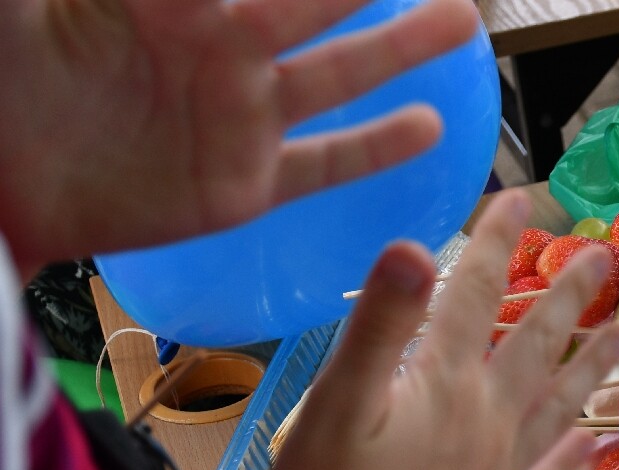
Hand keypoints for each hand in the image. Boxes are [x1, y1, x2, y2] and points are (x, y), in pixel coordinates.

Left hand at [0, 0, 478, 267]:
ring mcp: (240, 119)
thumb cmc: (1, 84)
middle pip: (317, 3)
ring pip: (341, 73)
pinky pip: (325, 163)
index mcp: (172, 1)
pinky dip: (376, 147)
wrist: (1, 189)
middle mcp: (221, 51)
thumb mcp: (29, 6)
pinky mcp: (246, 185)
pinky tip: (427, 127)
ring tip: (459, 21)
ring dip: (401, 48)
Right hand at [263, 190, 618, 469]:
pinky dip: (576, 457)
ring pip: (561, 404)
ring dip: (597, 365)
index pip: (473, 295)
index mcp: (445, 384)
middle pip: (537, 343)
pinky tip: (598, 445)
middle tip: (609, 257)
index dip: (494, 242)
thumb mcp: (338, 403)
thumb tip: (415, 246)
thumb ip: (380, 324)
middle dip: (569, 294)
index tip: (520, 197)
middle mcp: (487, 418)